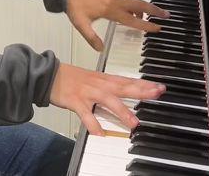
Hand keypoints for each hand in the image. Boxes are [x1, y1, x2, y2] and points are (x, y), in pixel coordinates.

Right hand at [49, 63, 165, 136]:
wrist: (49, 75)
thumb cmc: (71, 77)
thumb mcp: (92, 78)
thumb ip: (108, 85)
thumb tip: (123, 91)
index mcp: (103, 79)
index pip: (128, 80)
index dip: (144, 83)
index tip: (159, 87)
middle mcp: (98, 84)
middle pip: (123, 87)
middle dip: (141, 91)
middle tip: (157, 94)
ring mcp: (88, 93)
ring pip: (108, 101)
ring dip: (122, 111)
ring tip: (134, 123)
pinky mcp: (76, 101)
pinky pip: (86, 115)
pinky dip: (93, 125)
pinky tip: (100, 133)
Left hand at [65, 0, 169, 50]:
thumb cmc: (75, 7)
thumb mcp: (80, 24)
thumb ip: (90, 37)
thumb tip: (101, 49)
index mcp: (110, 10)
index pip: (132, 19)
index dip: (145, 24)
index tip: (157, 27)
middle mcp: (116, 2)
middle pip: (139, 5)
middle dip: (154, 9)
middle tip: (167, 15)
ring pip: (135, 2)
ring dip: (147, 7)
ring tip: (157, 15)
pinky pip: (129, 1)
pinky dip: (137, 6)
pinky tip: (137, 14)